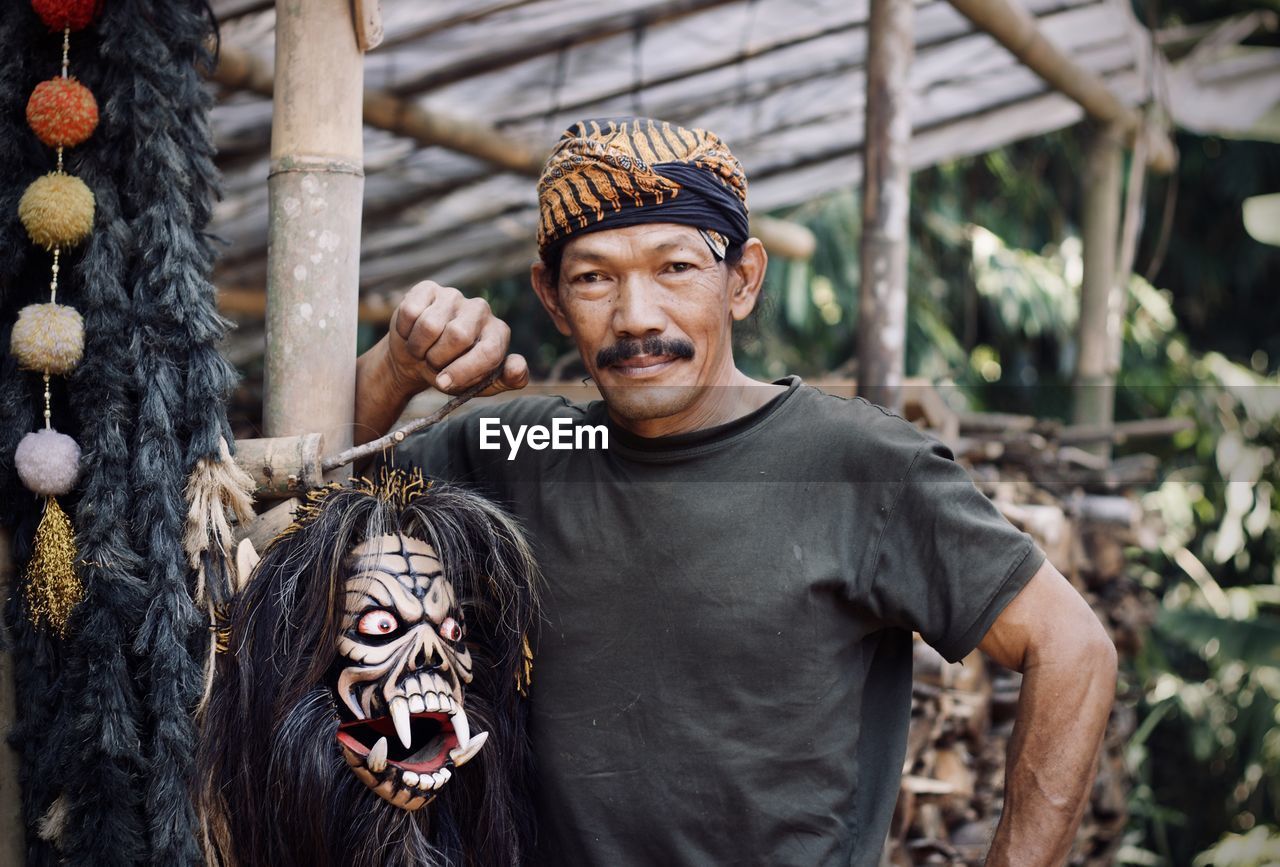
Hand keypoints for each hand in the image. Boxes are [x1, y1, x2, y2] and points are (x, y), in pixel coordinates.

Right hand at [386, 280, 528, 396]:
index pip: (488, 352)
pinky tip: (411, 334)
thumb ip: (508, 380)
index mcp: (498, 334)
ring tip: (421, 352)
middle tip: (432, 365)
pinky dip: (405, 332)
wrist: (417, 358)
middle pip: (457, 336)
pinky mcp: (428, 288)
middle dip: (437, 359)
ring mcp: (455, 296)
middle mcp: (481, 310)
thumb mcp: (481, 385)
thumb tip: (517, 367)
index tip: (443, 383)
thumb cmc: (453, 373)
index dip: (462, 371)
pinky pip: (411, 312)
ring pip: (429, 326)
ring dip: (418, 348)